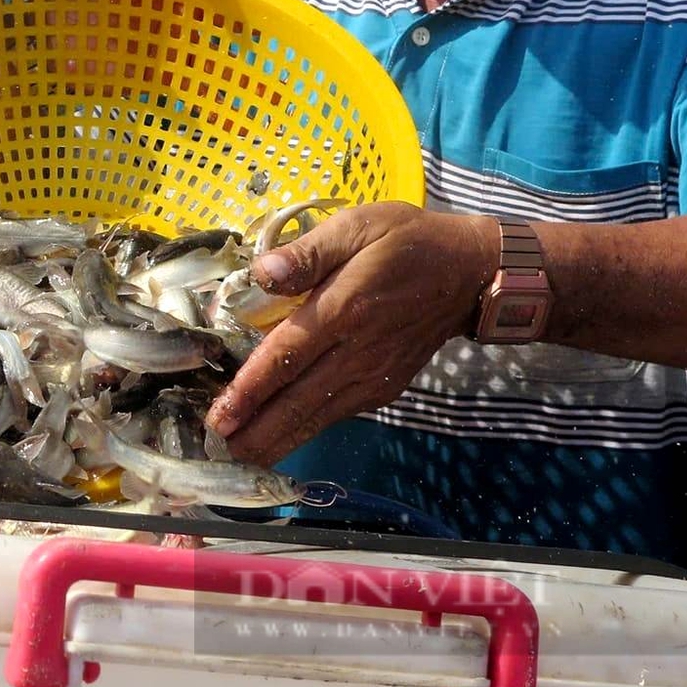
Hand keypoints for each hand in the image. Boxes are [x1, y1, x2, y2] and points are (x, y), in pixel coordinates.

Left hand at [205, 205, 496, 465]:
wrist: (469, 274)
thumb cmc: (405, 241)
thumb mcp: (356, 226)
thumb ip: (307, 252)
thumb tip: (260, 272)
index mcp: (344, 309)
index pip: (286, 356)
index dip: (250, 390)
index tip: (220, 416)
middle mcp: (357, 353)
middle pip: (297, 401)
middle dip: (256, 431)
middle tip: (217, 450)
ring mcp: (373, 376)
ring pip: (317, 417)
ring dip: (278, 441)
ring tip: (240, 460)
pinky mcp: (384, 388)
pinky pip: (339, 414)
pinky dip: (307, 432)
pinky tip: (281, 441)